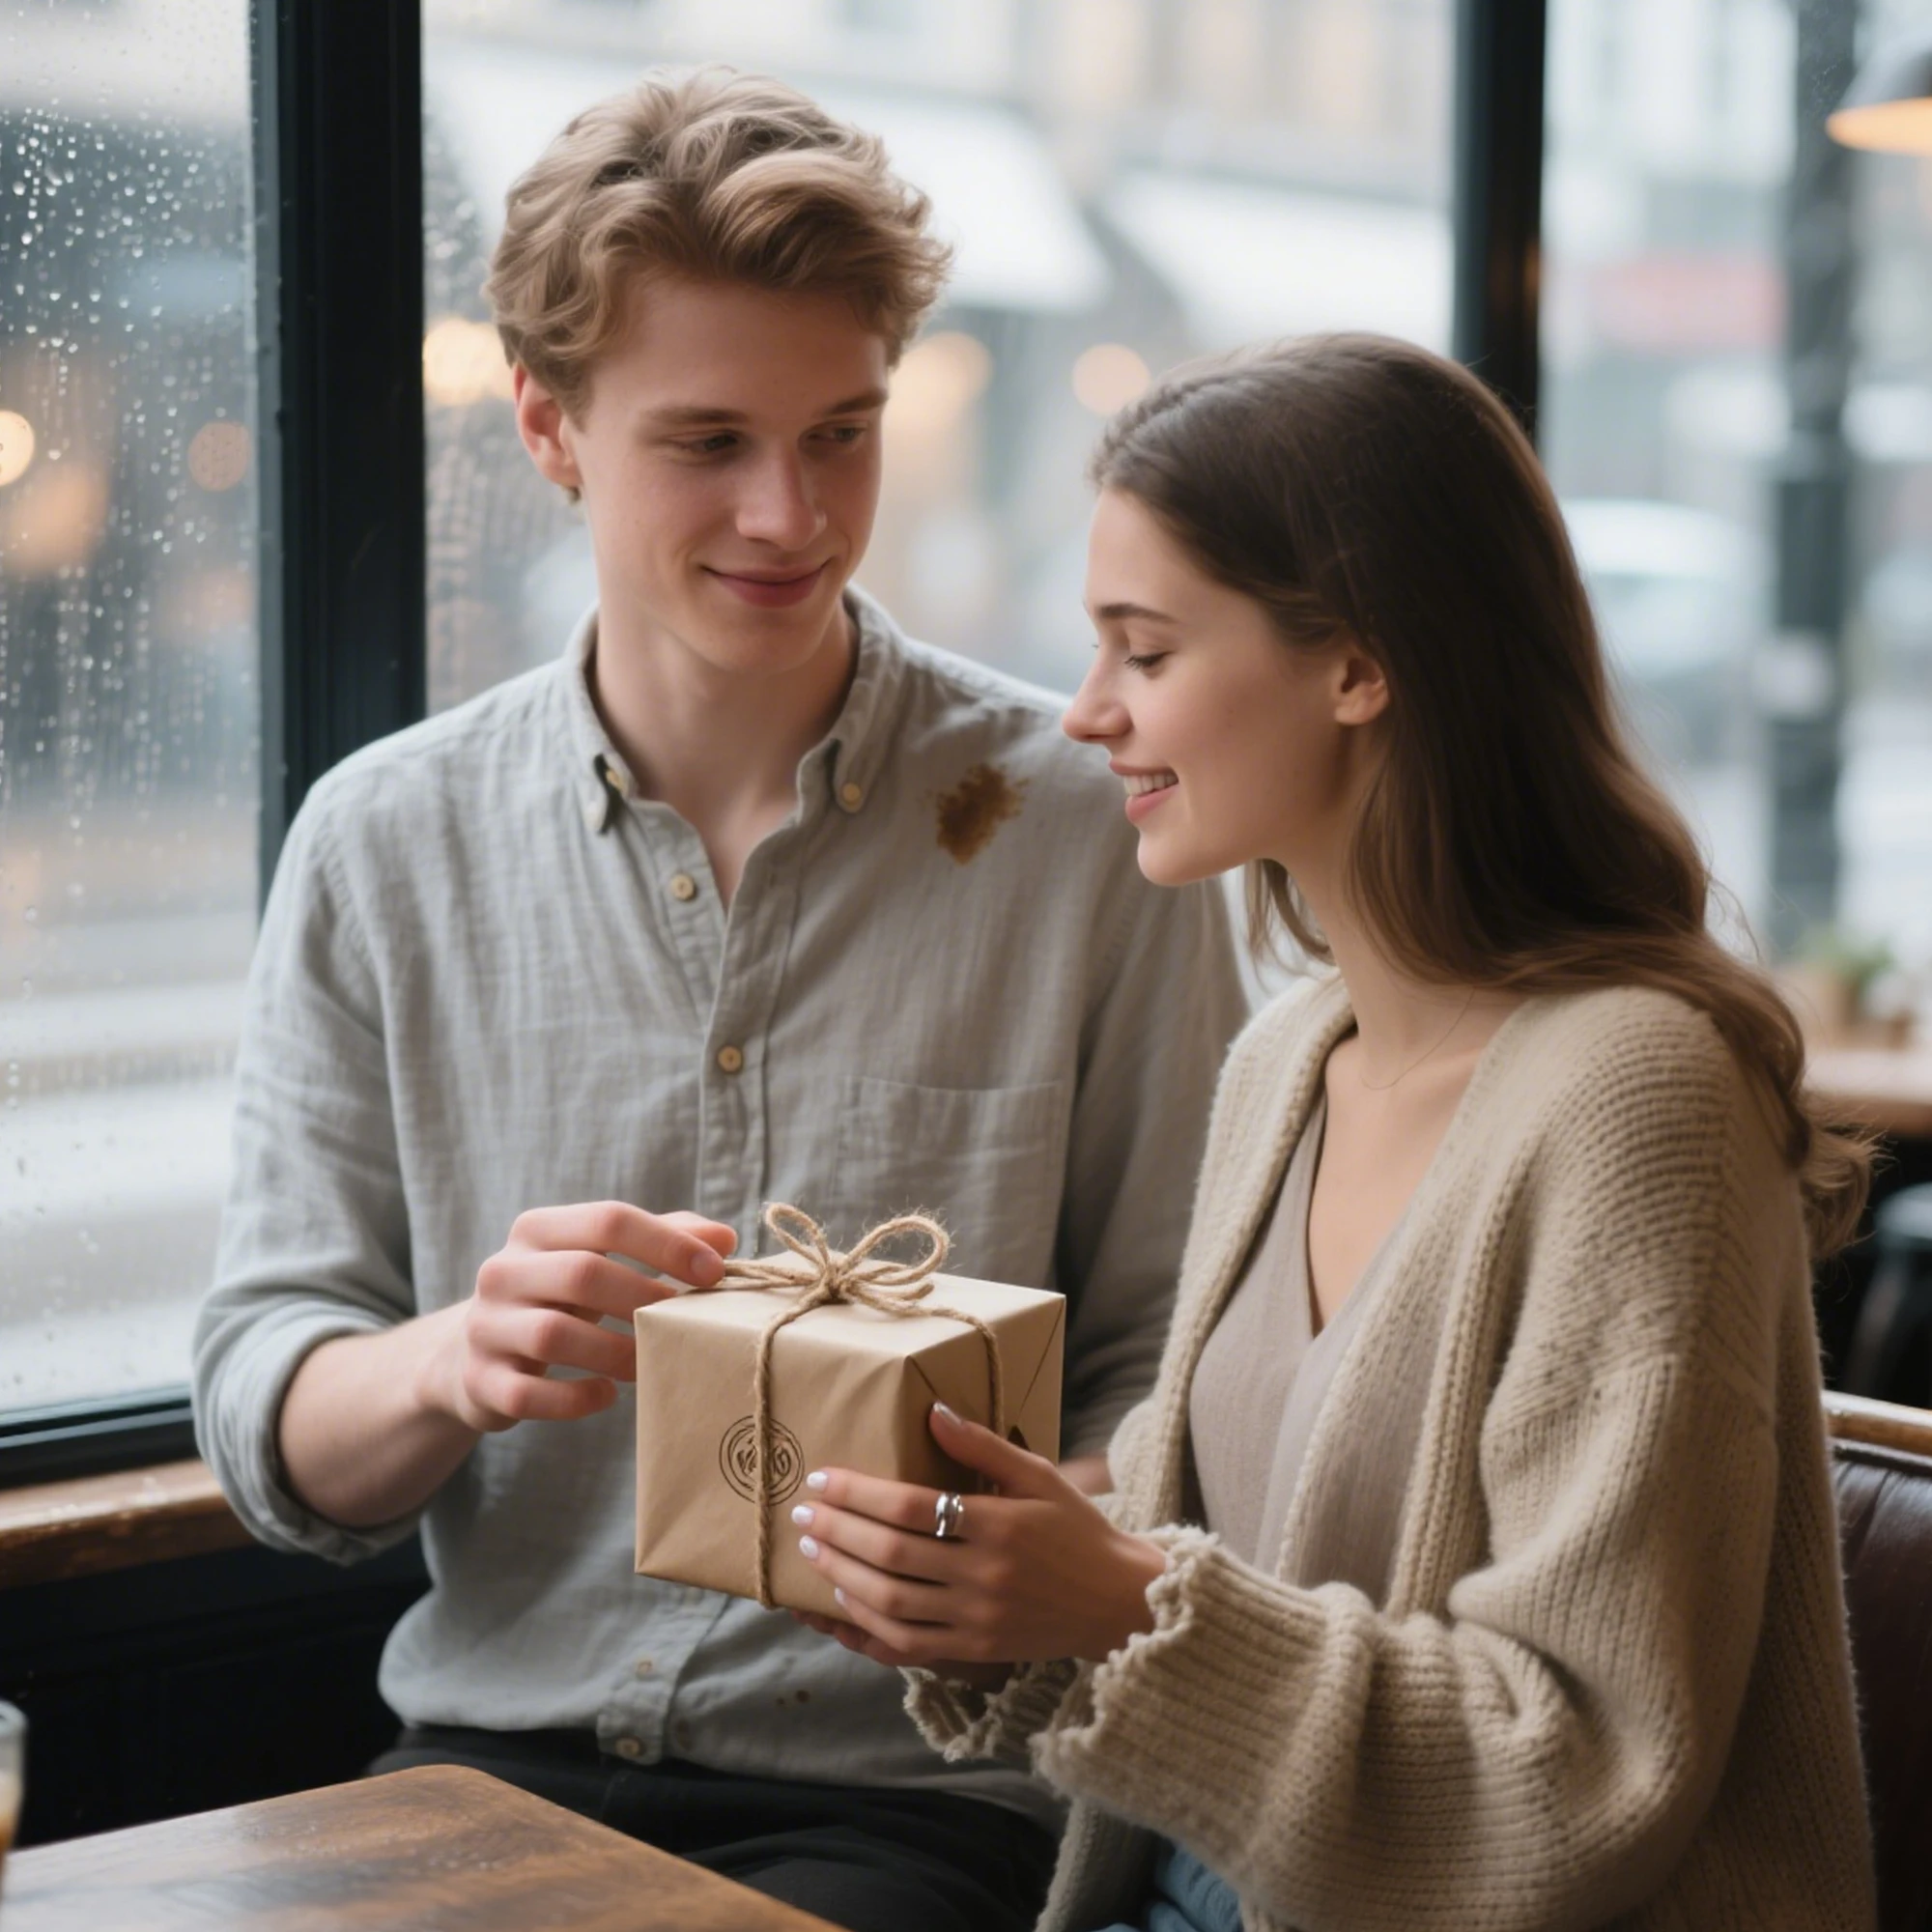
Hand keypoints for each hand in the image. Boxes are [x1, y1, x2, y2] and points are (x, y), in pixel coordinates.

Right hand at [422, 1203, 735, 1432]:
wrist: (473, 1352)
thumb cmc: (559, 1298)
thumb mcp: (599, 1260)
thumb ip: (662, 1240)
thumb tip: (725, 1238)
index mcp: (538, 1229)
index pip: (607, 1220)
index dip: (667, 1244)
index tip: (715, 1271)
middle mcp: (503, 1271)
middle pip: (581, 1274)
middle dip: (643, 1298)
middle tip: (685, 1324)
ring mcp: (486, 1327)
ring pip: (554, 1335)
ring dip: (615, 1352)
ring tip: (652, 1362)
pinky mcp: (480, 1381)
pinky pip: (528, 1394)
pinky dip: (574, 1399)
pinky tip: (607, 1396)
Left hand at [790, 1402, 1165, 1668]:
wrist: (1118, 1602)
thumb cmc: (1077, 1529)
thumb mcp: (1039, 1475)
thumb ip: (983, 1445)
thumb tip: (932, 1411)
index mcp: (998, 1524)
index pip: (909, 1507)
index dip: (858, 1493)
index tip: (822, 1479)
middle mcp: (983, 1575)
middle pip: (890, 1554)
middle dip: (836, 1531)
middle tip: (801, 1514)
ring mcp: (977, 1619)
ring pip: (890, 1602)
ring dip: (841, 1576)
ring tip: (812, 1553)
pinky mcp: (974, 1651)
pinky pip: (907, 1646)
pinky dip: (867, 1629)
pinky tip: (840, 1608)